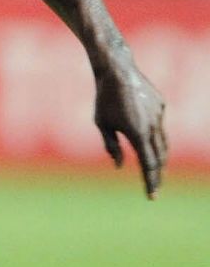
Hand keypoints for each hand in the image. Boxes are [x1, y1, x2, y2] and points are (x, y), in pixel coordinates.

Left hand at [95, 60, 165, 197]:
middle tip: (154, 186)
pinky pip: (159, 124)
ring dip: (160, 156)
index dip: (150, 181)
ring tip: (155, 169)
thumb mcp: (102, 124)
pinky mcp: (162, 105)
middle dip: (157, 173)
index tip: (151, 195)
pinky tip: (147, 135)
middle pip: (159, 156)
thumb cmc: (104, 99)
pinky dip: (155, 134)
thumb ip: (111, 146)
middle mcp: (153, 125)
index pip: (148, 164)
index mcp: (138, 133)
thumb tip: (118, 165)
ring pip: (163, 141)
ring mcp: (160, 115)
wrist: (117, 71)